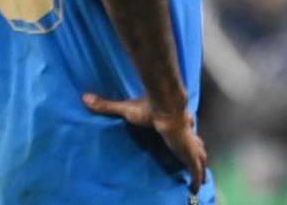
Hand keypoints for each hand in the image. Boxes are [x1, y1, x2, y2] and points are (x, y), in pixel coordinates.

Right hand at [82, 93, 207, 192]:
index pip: (182, 130)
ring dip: (201, 168)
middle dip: (197, 153)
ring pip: (201, 158)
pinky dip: (197, 179)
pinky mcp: (190, 155)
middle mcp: (185, 134)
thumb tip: (85, 98)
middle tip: (196, 162)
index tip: (183, 141)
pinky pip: (196, 171)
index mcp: (173, 124)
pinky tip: (196, 189)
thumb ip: (107, 106)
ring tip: (200, 179)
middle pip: (196, 145)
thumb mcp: (125, 109)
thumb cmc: (148, 108)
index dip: (184, 136)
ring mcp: (190, 145)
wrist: (166, 107)